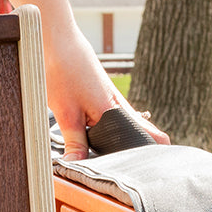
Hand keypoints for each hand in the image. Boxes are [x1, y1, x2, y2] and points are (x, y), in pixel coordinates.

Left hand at [44, 24, 168, 160]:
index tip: (153, 170)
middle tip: (132, 172)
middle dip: (139, 151)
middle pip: (141, 134)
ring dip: (121, 143)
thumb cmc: (63, 72)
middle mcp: (120, 106)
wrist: (56, 40)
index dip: (155, 153)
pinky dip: (108, 131)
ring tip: (115, 162)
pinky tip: (95, 140)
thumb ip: (75, 142)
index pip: (150, 136)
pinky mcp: (100, 95)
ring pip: (125, 127)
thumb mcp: (66, 114)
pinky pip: (111, 119)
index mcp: (117, 112)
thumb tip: (78, 166)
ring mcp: (111, 100)